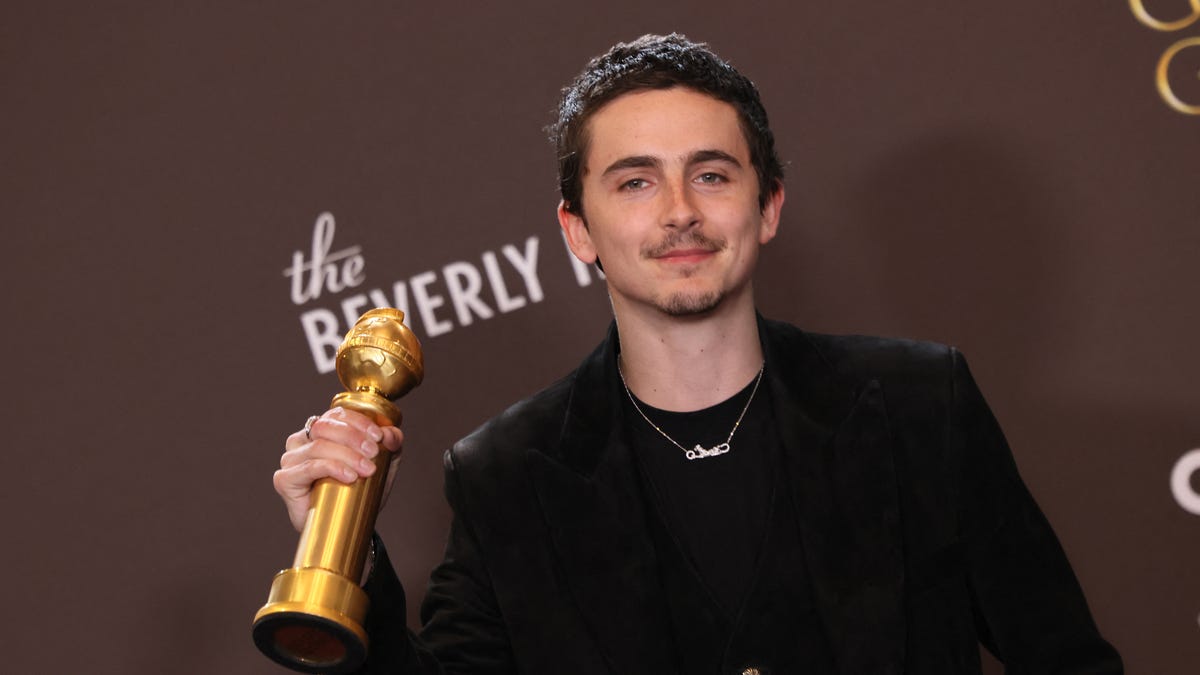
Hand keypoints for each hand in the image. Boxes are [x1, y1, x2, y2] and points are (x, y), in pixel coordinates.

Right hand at [274, 407, 404, 531]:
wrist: (344, 526)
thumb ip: (390, 444)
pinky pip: (309, 467)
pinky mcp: (285, 479)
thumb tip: (390, 433)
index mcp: (321, 430)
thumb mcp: (383, 464)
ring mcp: (291, 459)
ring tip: (367, 469)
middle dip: (354, 437)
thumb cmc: (359, 490)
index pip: (337, 414)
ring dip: (348, 455)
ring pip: (319, 446)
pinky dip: (332, 468)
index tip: (378, 436)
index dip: (359, 421)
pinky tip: (349, 476)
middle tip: (373, 453)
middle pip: (326, 427)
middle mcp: (301, 441)